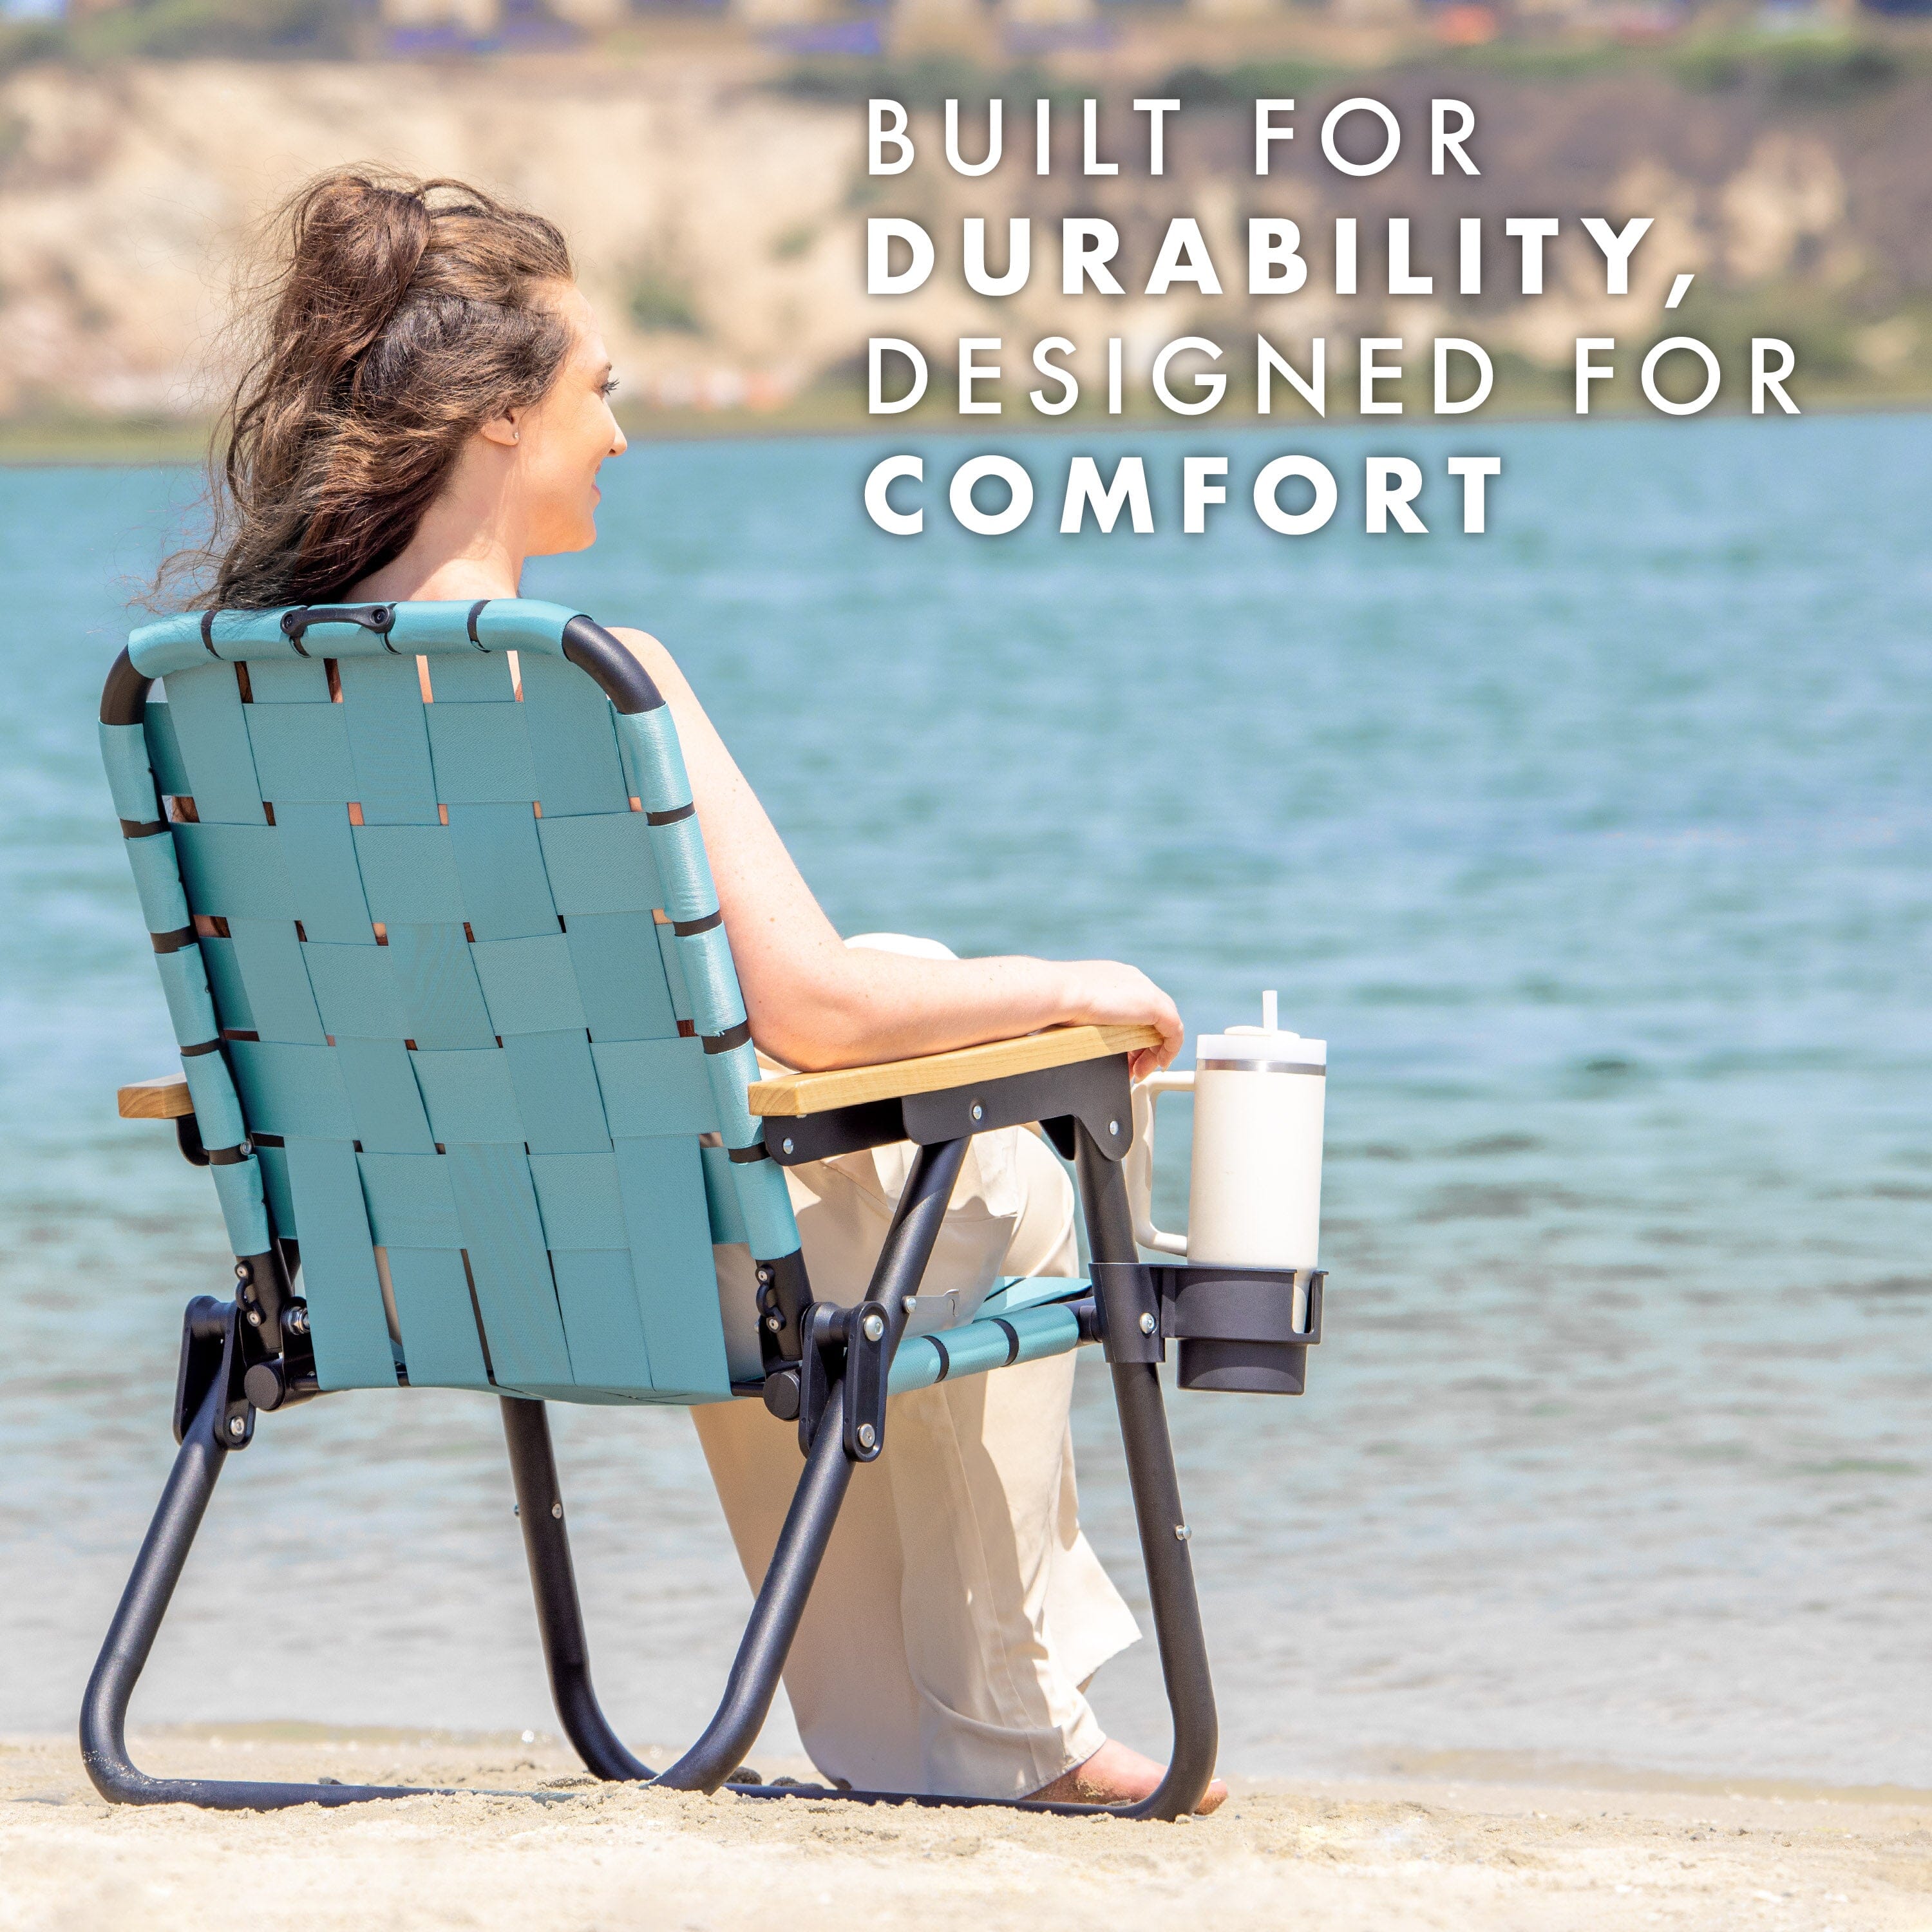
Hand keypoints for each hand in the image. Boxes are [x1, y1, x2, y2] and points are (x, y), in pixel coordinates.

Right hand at [1059, 961, 1182, 1080]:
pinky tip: (1160, 1064)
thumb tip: (1077, 1037)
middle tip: (1135, 1068)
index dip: (1134, 1034)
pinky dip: (1170, 1049)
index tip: (1126, 1055)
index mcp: (1116, 978)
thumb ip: (1087, 1019)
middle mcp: (1134, 980)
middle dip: (1146, 1046)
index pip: (1136, 1007)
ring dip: (1155, 1051)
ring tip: (1141, 1072)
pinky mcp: (1154, 1005)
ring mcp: (1145, 991)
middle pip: (1153, 1017)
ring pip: (1165, 1024)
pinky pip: (1174, 1030)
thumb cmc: (1057, 1003)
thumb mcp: (1076, 1010)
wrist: (1058, 993)